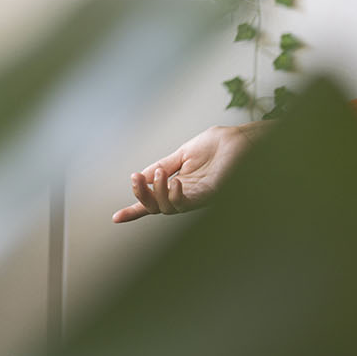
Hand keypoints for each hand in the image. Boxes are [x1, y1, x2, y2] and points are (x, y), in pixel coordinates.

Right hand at [111, 122, 265, 222]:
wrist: (241, 137)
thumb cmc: (219, 145)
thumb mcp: (183, 153)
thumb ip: (163, 165)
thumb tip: (141, 175)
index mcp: (179, 185)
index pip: (154, 201)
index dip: (135, 210)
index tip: (115, 218)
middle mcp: (187, 195)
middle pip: (157, 207)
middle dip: (141, 195)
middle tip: (136, 179)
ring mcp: (199, 197)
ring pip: (169, 209)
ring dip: (158, 192)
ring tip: (160, 174)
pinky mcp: (211, 194)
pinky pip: (188, 204)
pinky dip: (176, 195)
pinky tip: (175, 183)